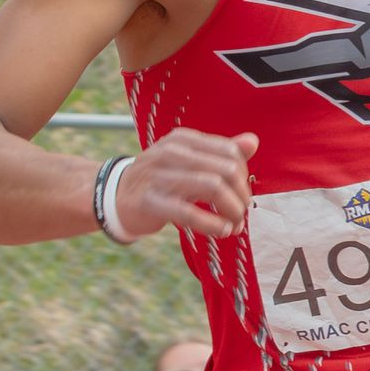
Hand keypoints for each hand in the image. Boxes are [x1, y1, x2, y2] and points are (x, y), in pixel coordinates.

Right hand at [121, 129, 259, 240]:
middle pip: (226, 169)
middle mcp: (170, 152)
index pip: (230, 151)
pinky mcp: (151, 202)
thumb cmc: (161, 179)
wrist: (116, 197)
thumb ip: (220, 152)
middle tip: (241, 212)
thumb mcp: (188, 160)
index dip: (243, 176)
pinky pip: (189, 212)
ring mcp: (159, 176)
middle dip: (241, 195)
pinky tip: (222, 230)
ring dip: (232, 210)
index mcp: (183, 139)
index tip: (241, 194)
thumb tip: (253, 142)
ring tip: (235, 224)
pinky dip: (212, 224)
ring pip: (213, 187)